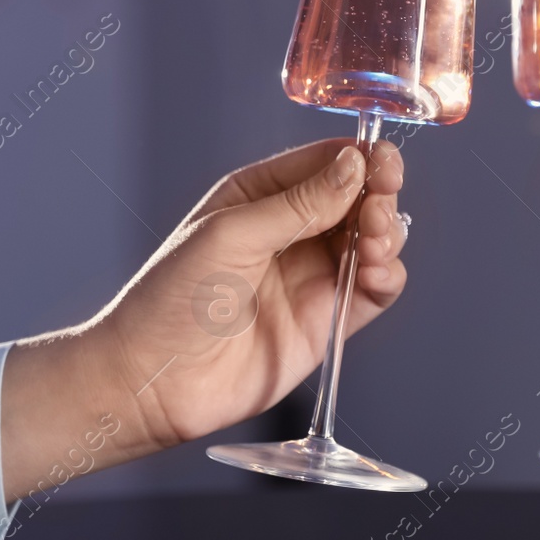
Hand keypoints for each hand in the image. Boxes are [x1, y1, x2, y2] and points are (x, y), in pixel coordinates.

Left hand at [2, 139, 406, 499]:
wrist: (153, 381)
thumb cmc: (172, 300)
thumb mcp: (232, 235)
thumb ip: (298, 203)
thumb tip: (353, 165)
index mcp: (260, 196)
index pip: (325, 163)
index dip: (361, 158)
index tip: (383, 162)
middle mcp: (291, 232)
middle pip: (357, 199)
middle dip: (378, 196)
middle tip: (379, 207)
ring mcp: (310, 276)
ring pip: (372, 241)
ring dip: (386, 235)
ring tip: (372, 243)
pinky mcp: (325, 320)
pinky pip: (372, 291)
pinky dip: (386, 277)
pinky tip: (375, 273)